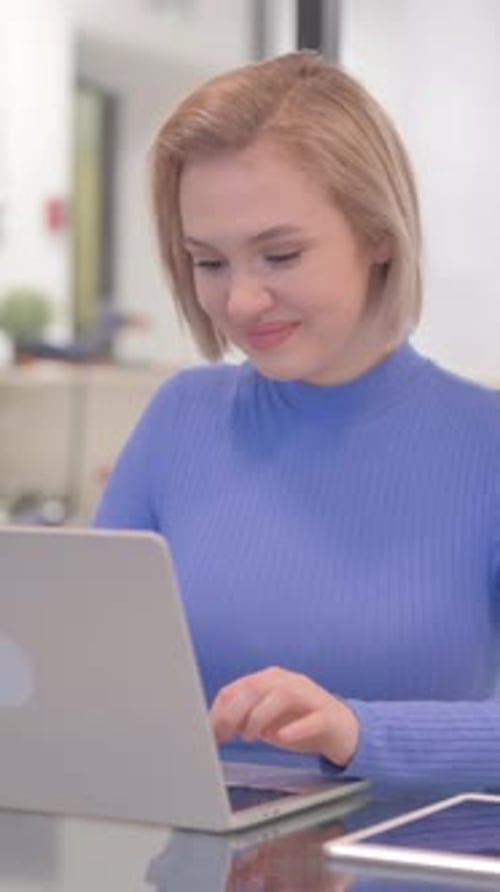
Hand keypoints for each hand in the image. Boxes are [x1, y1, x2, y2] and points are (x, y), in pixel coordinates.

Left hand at [209, 666, 359, 767]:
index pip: (236, 688)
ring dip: (260, 717)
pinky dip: (294, 729)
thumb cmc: (300, 722)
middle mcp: (288, 681)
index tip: (211, 733)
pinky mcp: (327, 715)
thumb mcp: (266, 719)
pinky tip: (282, 737)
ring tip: (251, 736)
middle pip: (254, 688)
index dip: (220, 712)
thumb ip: (243, 718)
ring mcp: (310, 696)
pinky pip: (312, 718)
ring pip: (281, 696)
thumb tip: (213, 728)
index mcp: (269, 680)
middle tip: (227, 736)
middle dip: (234, 714)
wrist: (343, 730)